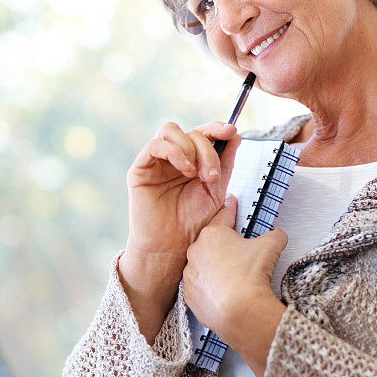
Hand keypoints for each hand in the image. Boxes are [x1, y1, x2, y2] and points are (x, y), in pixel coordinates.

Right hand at [118, 121, 239, 340]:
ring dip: (190, 148)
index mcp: (192, 160)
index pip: (203, 133)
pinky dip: (174, 152)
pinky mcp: (140, 170)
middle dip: (207, 149)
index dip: (217, 127)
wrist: (173, 249)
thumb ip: (225, 164)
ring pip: (171, 131)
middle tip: (212, 175)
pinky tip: (184, 170)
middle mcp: (174, 158)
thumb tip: (235, 135)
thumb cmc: (194, 224)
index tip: (231, 132)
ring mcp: (156, 162)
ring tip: (196, 173)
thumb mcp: (217, 191)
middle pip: (191, 132)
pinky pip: (154, 145)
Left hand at [183, 197, 287, 376]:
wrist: (240, 311)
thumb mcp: (271, 246)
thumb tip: (278, 235)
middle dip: (225, 247)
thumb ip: (275, 235)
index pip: (224, 216)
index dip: (231, 209)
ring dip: (216, 269)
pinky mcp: (189, 295)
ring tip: (234, 278)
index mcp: (213, 234)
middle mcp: (196, 251)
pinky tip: (224, 292)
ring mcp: (190, 274)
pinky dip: (210, 288)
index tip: (231, 202)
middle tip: (241, 255)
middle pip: (212, 243)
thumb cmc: (251, 276)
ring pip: (204, 266)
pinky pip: (200, 287)